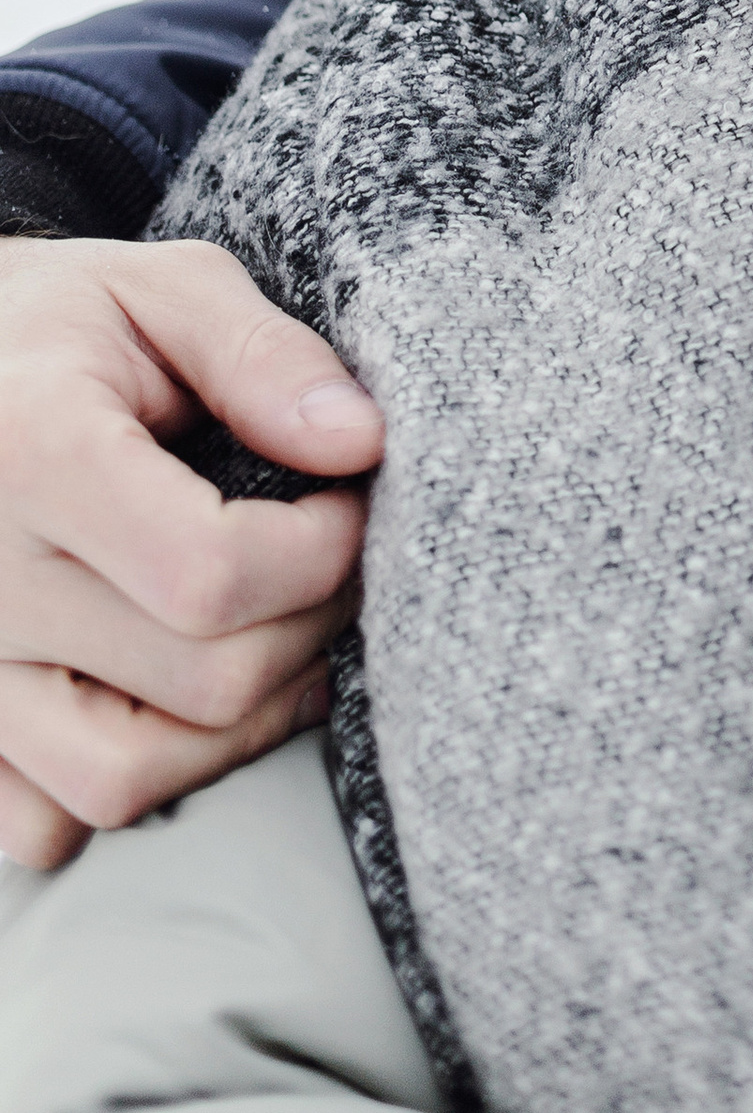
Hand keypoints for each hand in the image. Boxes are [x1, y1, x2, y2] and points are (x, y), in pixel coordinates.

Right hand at [0, 236, 379, 868]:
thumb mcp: (165, 289)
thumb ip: (264, 358)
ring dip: (233, 729)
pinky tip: (166, 693)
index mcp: (32, 450)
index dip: (319, 552)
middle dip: (309, 628)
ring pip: (121, 782)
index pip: (210, 571)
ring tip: (271, 640)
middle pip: (196, 681)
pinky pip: (45, 824)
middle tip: (330, 564)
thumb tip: (360, 442)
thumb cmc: (64, 326)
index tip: (348, 500)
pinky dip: (126, 783)